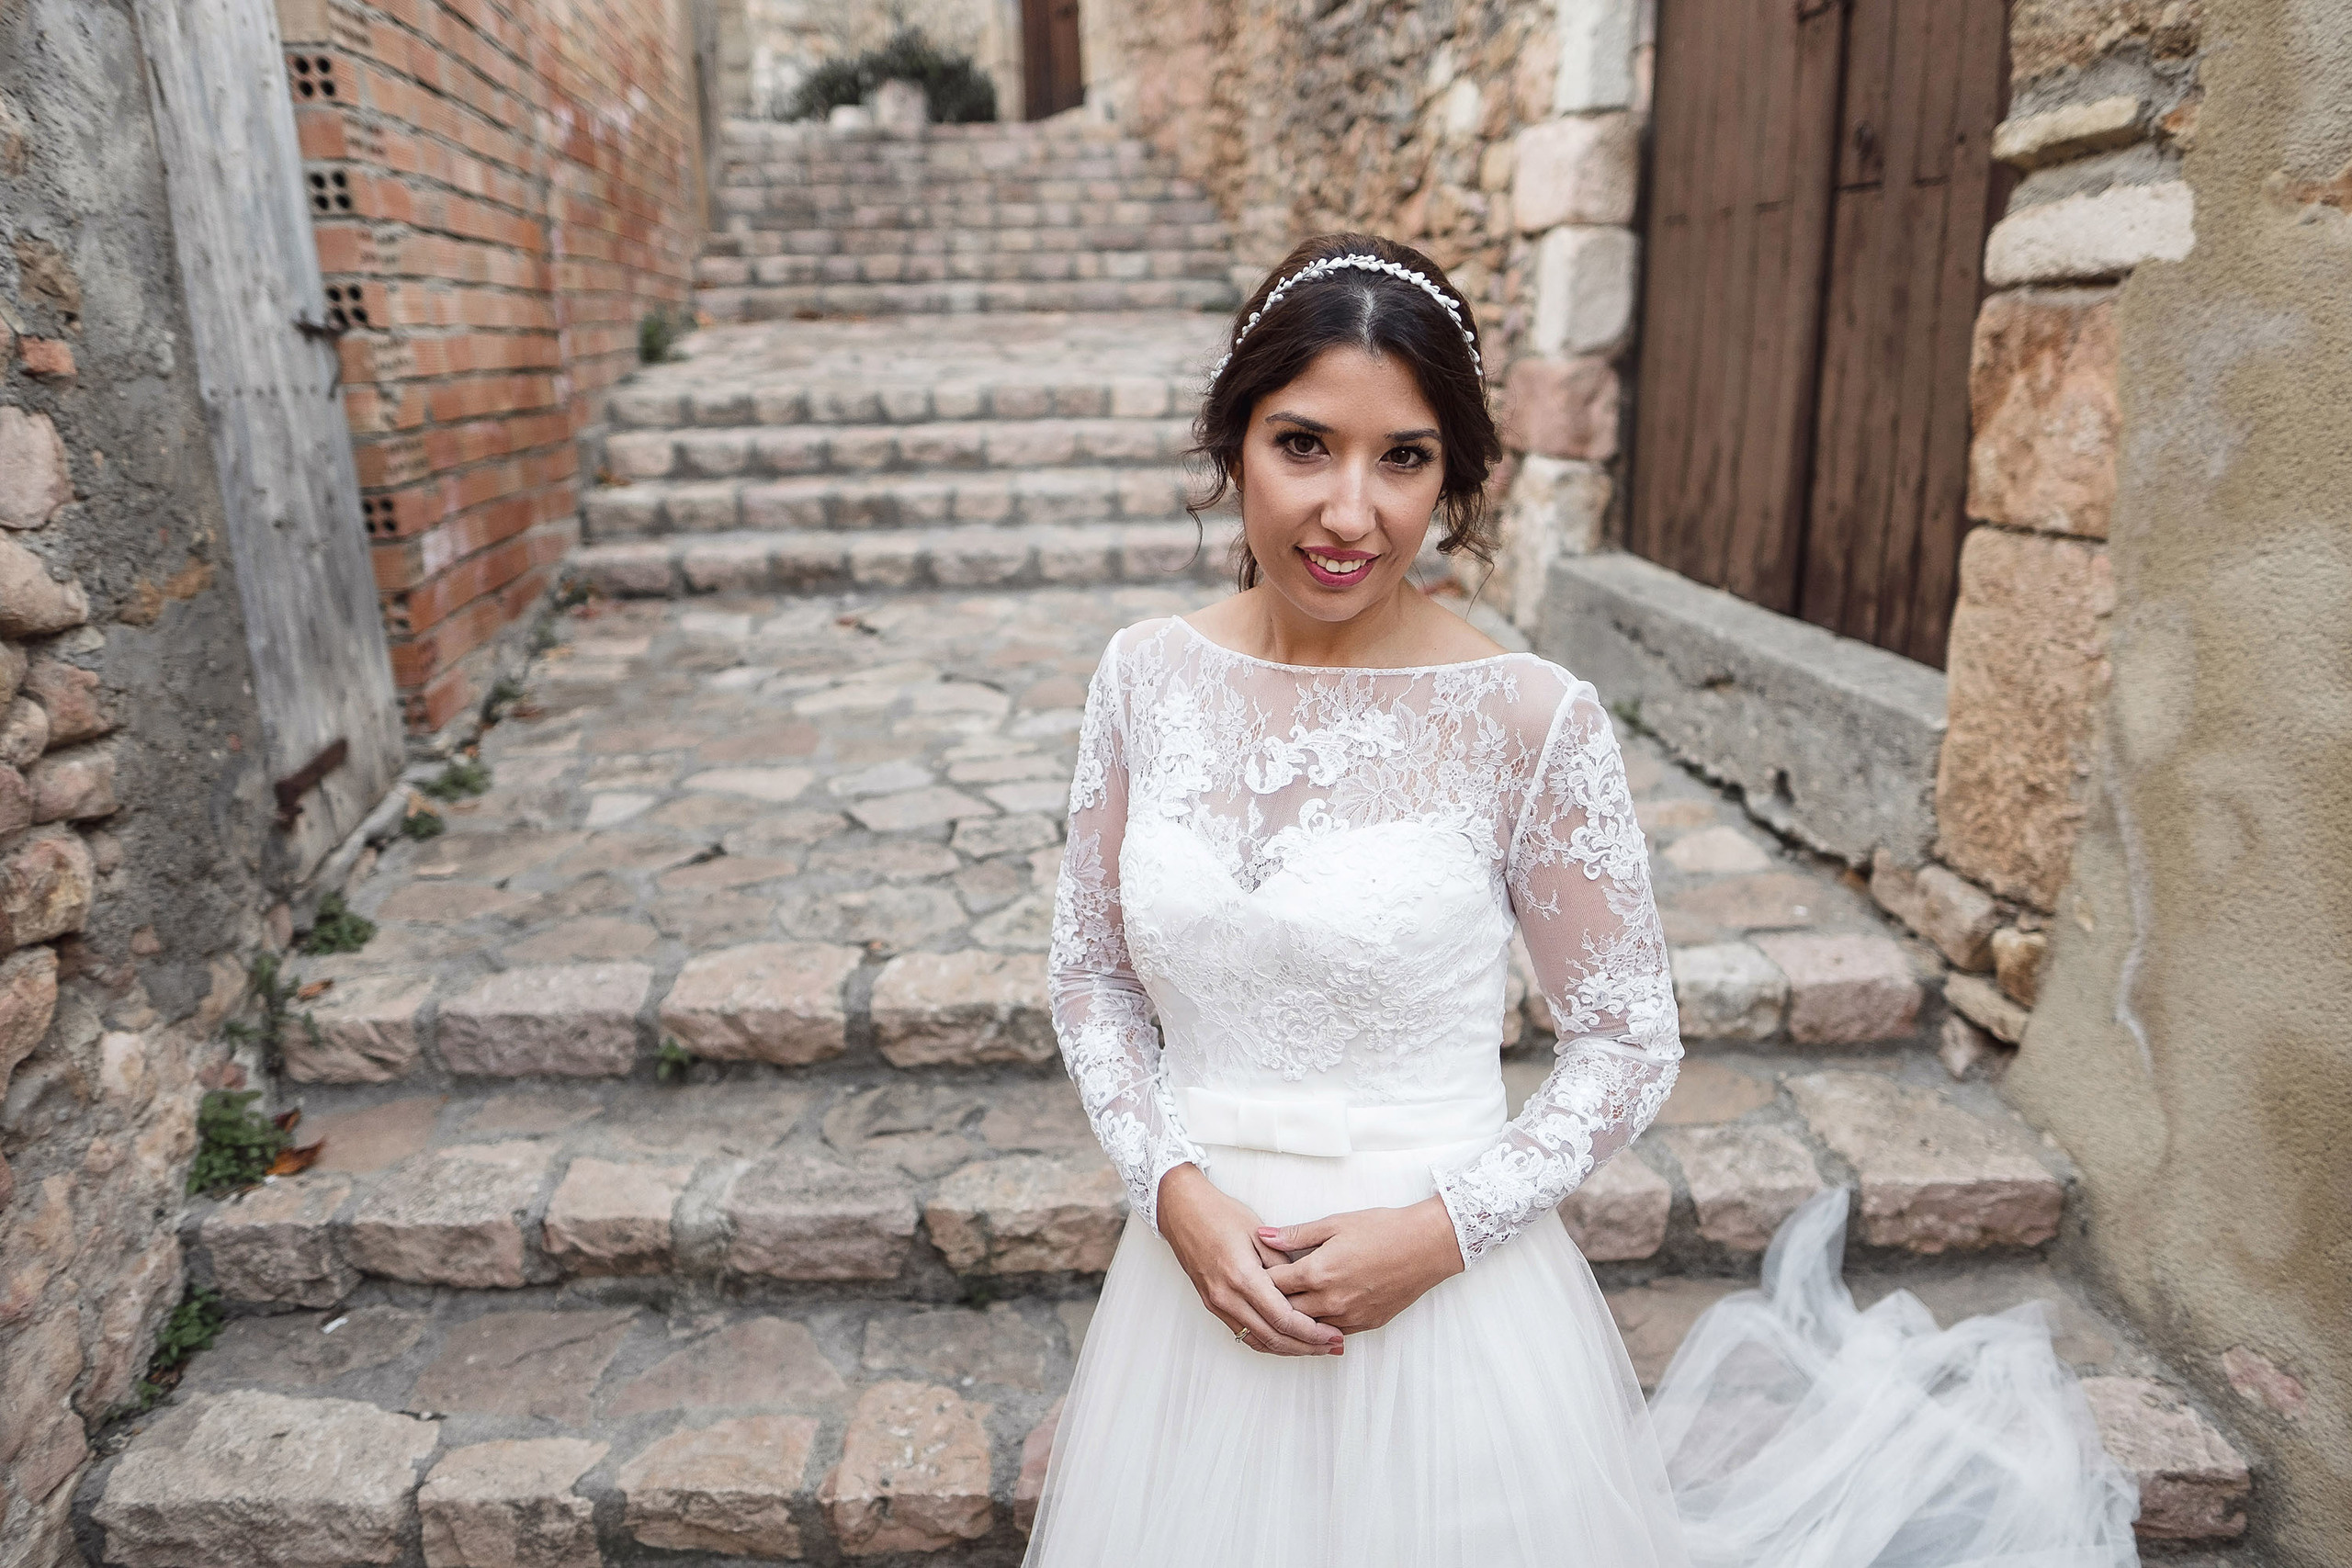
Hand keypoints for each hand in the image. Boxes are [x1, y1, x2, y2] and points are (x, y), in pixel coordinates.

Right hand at [1157, 1163, 1344, 1355]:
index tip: (1331, 1334)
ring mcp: (1218, 1304)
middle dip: (1306, 1346)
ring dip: (1289, 1348)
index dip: (1311, 1332)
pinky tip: (1286, 1341)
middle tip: (1332, 1346)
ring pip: (1258, 1341)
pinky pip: (1244, 1334)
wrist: (1182, 1211)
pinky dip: (1269, 1342)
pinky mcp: (1213, 1305)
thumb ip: (1283, 1262)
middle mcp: (1227, 1297)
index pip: (1282, 1317)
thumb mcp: (1258, 1231)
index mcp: (1242, 1276)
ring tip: (1315, 1348)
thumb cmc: (1218, 1214)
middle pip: (1273, 1337)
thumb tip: (1304, 1284)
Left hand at [1259, 1196, 1466, 1333]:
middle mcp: (1330, 1300)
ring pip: (1307, 1328)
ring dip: (1293, 1319)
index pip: (1273, 1284)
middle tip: (1260, 1294)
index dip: (1258, 1278)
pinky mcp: (1365, 1324)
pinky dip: (1319, 1327)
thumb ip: (1296, 1235)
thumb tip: (1264, 1235)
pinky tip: (1312, 1318)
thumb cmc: (1383, 1229)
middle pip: (1285, 1311)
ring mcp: (1348, 1316)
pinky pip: (1332, 1333)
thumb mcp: (1335, 1223)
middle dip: (1270, 1303)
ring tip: (1282, 1308)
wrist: (1425, 1246)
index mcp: (1318, 1272)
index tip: (1251, 1273)